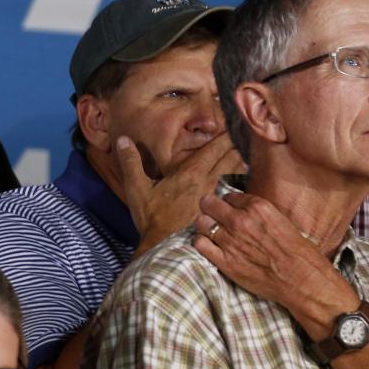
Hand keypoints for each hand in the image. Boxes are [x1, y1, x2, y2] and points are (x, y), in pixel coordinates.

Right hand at [118, 132, 243, 254]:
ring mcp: (215, 196)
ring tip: (245, 149)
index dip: (226, 134)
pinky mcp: (218, 208)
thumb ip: (131, 162)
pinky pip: (234, 188)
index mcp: (191, 172)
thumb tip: (123, 139)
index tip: (234, 122)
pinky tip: (240, 176)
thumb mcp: (136, 188)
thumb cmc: (151, 216)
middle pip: (231, 157)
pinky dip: (238, 177)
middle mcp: (208, 181)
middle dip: (237, 143)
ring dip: (240, 159)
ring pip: (235, 172)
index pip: (216, 147)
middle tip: (244, 131)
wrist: (164, 246)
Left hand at [191, 190, 355, 335]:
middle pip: (208, 204)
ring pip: (200, 223)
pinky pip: (199, 244)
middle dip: (209, 208)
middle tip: (212, 215)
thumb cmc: (299, 253)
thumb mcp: (282, 221)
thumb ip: (260, 214)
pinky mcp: (224, 261)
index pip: (228, 196)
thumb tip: (245, 211)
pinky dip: (201, 242)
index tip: (228, 209)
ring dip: (204, 225)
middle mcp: (240, 221)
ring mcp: (230, 241)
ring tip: (209, 231)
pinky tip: (209, 245)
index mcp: (257, 207)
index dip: (227, 203)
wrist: (302, 280)